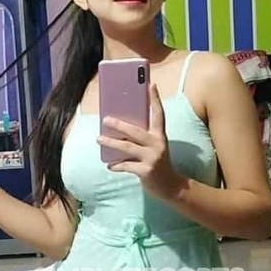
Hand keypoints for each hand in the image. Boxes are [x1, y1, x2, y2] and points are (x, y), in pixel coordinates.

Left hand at [97, 84, 185, 200]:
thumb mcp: (155, 147)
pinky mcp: (146, 171)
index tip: (150, 83)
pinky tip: (109, 164)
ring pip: (127, 147)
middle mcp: (158, 144)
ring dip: (111, 142)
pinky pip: (126, 166)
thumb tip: (118, 129)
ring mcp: (152, 158)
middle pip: (136, 131)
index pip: (159, 114)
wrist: (171, 186)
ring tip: (98, 138)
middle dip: (119, 125)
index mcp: (160, 136)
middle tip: (105, 119)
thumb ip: (142, 138)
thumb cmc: (159, 163)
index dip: (155, 99)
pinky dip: (116, 165)